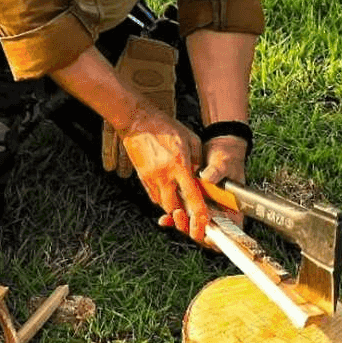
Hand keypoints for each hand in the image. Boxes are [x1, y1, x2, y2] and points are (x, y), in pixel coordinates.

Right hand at [120, 104, 208, 242]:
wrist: (137, 121)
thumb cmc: (164, 127)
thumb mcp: (190, 139)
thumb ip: (198, 160)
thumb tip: (202, 176)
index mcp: (178, 166)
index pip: (191, 196)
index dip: (198, 212)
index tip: (204, 220)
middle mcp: (163, 176)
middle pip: (174, 208)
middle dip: (184, 216)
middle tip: (193, 215)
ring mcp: (150, 178)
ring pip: (163, 205)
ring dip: (174, 207)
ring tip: (182, 203)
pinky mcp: (142, 178)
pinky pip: (154, 197)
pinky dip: (163, 199)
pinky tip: (170, 193)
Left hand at [158, 133, 247, 245]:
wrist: (214, 150)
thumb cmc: (226, 157)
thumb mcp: (225, 162)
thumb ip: (218, 171)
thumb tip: (208, 178)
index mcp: (233, 208)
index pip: (230, 231)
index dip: (220, 237)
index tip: (209, 234)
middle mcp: (218, 213)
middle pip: (207, 233)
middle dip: (196, 231)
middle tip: (188, 222)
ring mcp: (203, 211)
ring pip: (192, 227)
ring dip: (183, 225)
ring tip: (176, 215)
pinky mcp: (190, 206)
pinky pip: (182, 218)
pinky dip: (172, 220)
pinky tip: (165, 219)